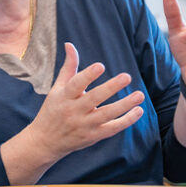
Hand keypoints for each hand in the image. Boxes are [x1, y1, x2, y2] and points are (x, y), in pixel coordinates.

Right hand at [27, 43, 144, 161]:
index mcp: (64, 97)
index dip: (88, 75)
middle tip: (127, 76)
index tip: (100, 66)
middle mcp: (74, 111)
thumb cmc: (53, 110)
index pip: (76, 85)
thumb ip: (68, 67)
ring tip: (139, 95)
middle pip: (94, 99)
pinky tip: (138, 110)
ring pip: (106, 114)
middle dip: (111, 88)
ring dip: (124, 105)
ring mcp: (84, 125)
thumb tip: (70, 44)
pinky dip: (126, 121)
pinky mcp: (93, 136)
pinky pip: (112, 128)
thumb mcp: (57, 89)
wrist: (45, 142)